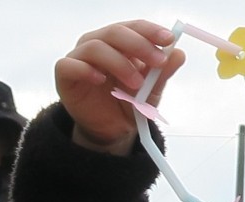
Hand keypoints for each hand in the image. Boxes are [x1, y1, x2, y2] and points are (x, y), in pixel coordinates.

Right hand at [55, 20, 185, 153]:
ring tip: (136, 83)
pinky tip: (101, 80)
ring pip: (95, 47)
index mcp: (119, 43)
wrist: (113, 130)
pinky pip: (69, 65)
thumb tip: (179, 53)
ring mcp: (80, 58)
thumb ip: (162, 73)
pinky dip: (86, 70)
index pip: (133, 27)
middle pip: (115, 32)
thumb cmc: (130, 103)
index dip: (150, 31)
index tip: (169, 39)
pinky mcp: (65, 75)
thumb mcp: (152, 91)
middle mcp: (98, 44)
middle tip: (158, 62)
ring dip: (119, 62)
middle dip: (139, 45)